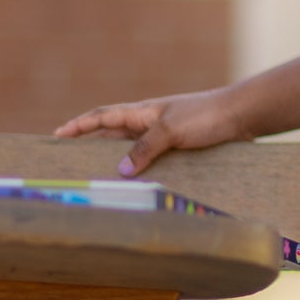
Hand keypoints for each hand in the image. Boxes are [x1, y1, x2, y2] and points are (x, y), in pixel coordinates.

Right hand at [52, 88, 247, 176]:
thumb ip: (145, 148)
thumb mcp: (171, 130)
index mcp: (143, 112)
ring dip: (118, 163)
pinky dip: (143, 172)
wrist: (243, 116)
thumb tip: (121, 170)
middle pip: (113, 136)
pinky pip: (154, 161)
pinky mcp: (181, 148)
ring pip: (134, 151)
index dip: (79, 125)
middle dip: (91, 147)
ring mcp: (166, 136)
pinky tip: (139, 187)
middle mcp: (151, 123)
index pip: (102, 116)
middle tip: (70, 163)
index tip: (56, 135)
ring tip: (100, 181)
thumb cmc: (207, 116)